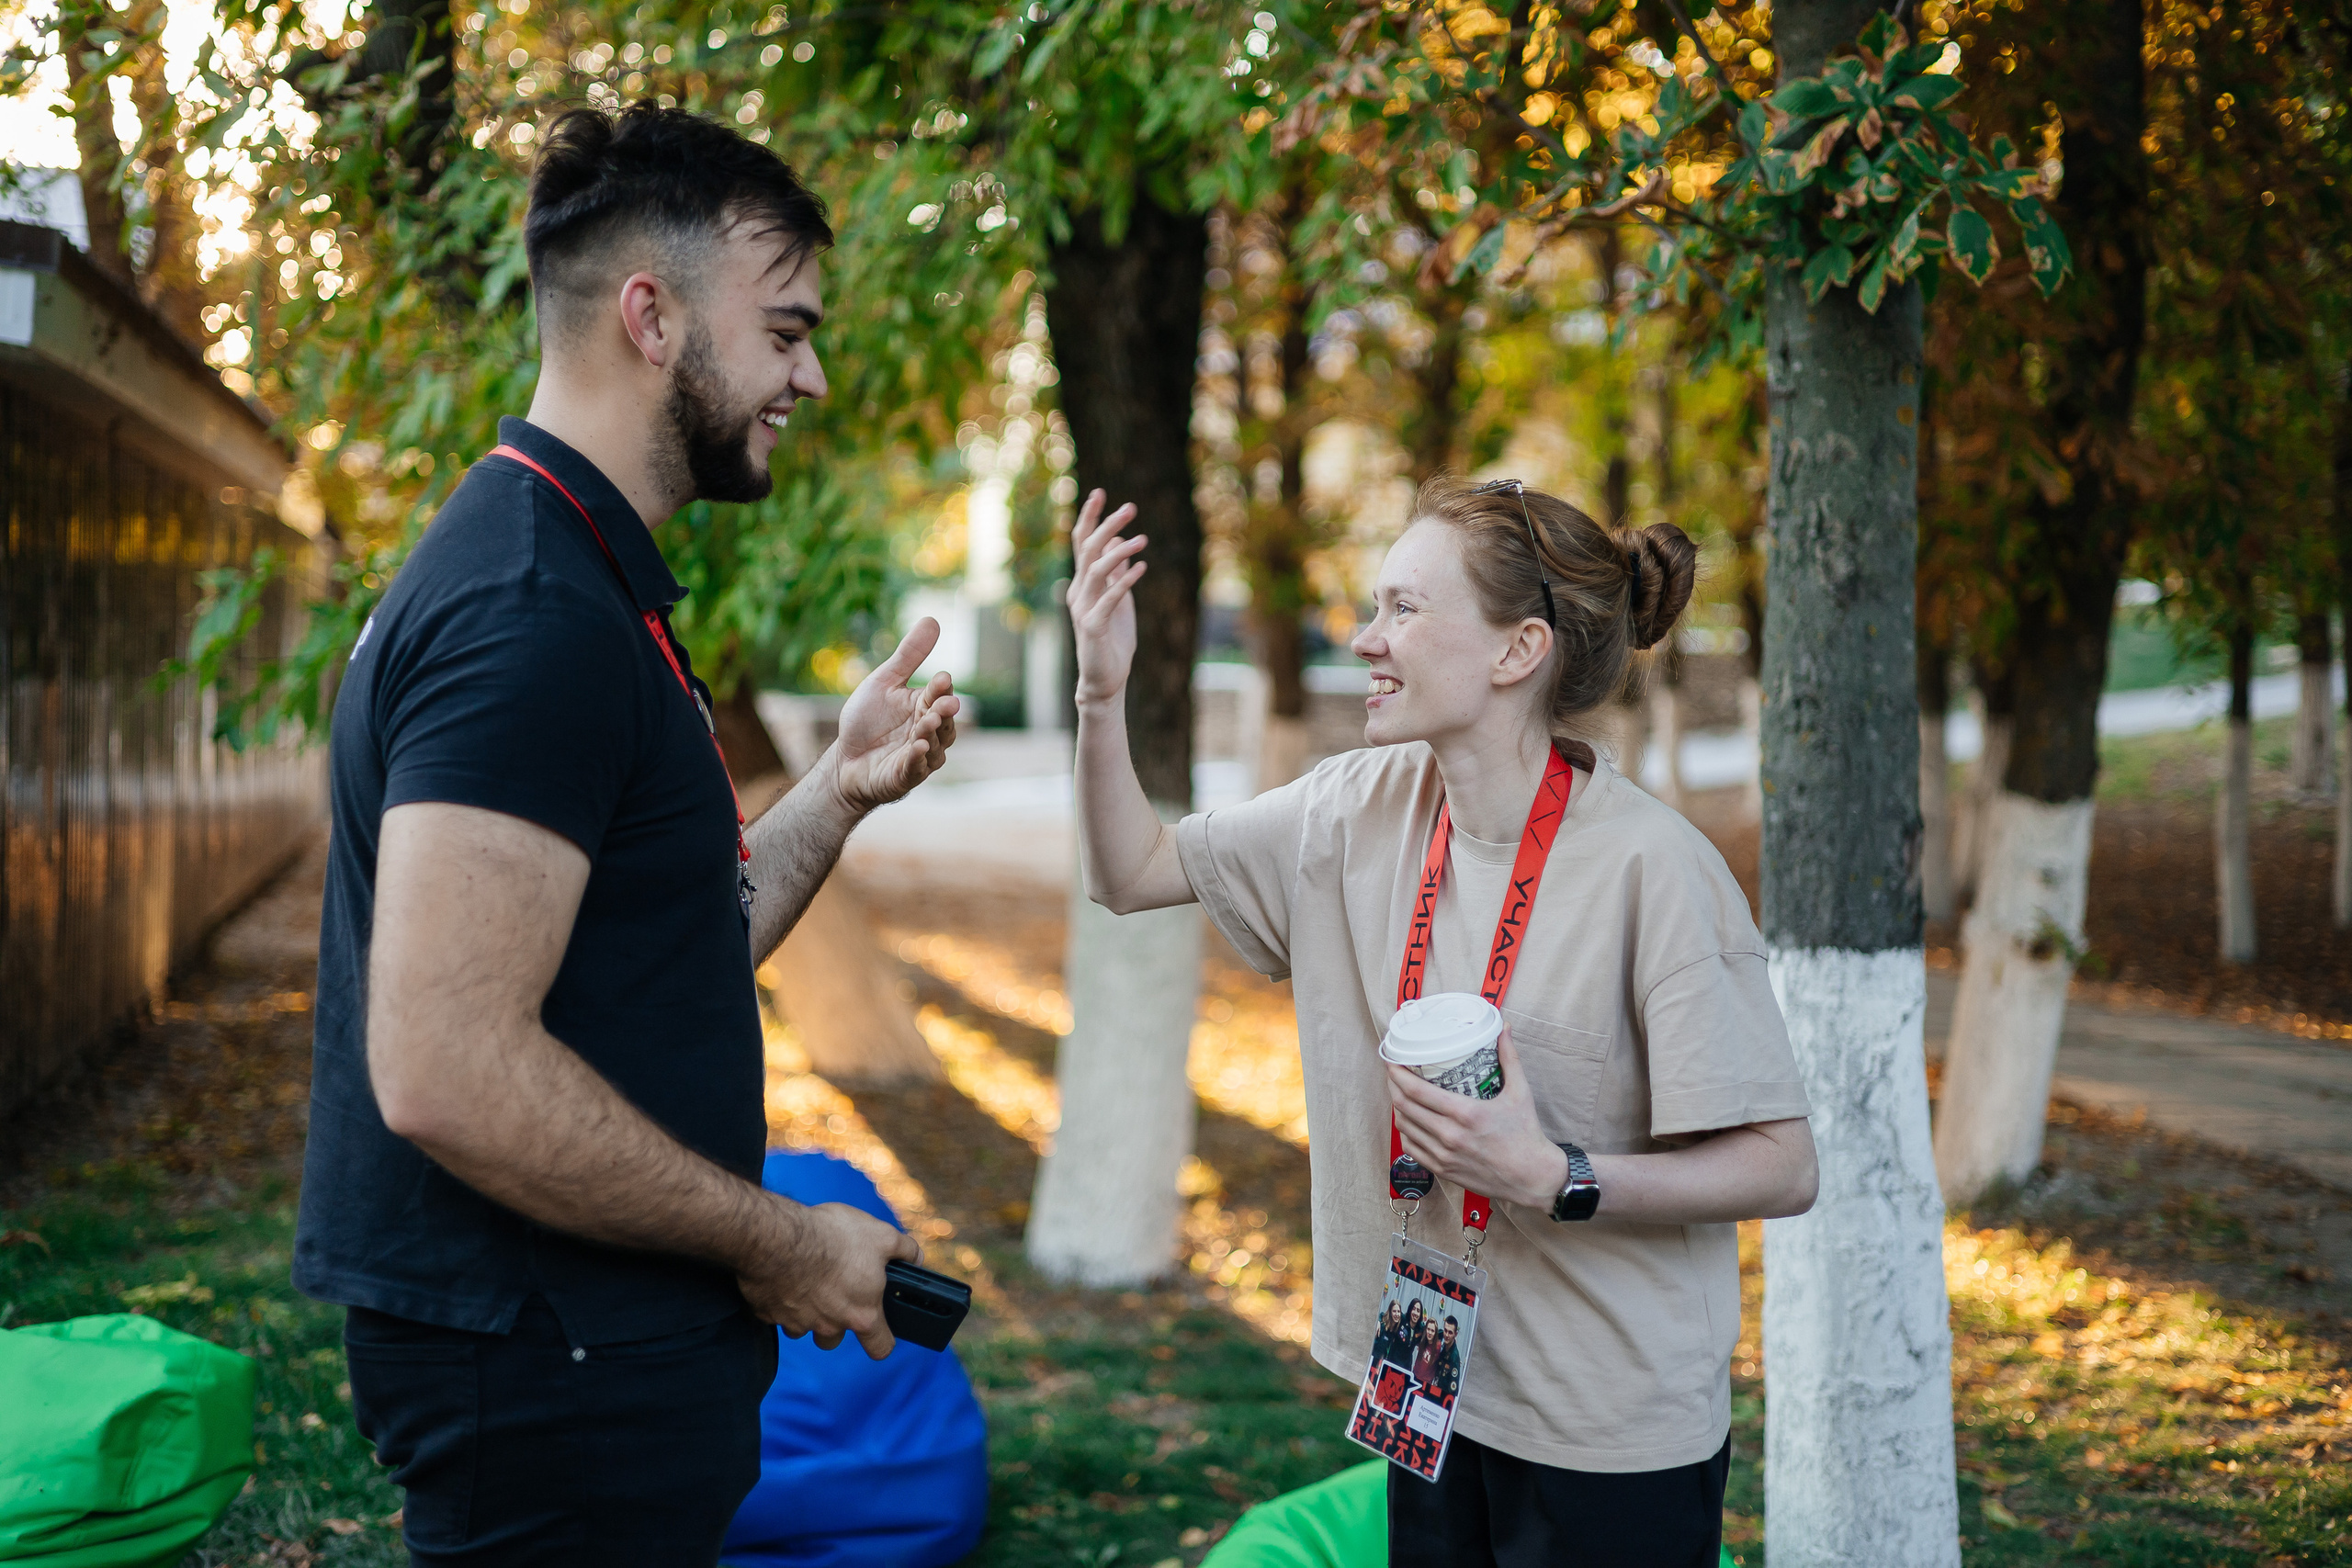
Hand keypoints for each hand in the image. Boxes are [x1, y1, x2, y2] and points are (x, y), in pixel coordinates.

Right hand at [737, 1196, 921, 1358]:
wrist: (779, 1238)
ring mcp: (797, 1322)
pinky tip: (782, 1275)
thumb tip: (916, 1257)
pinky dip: (780, 1300)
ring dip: (807, 1313)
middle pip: (834, 1340)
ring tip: (807, 1280)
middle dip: (836, 1322)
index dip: (882, 1341)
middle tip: (835, 1291)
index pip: (880, 1348)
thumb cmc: (833, 1237)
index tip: (879, 1332)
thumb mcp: (881, 1235)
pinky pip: (777, 1314)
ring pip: (804, 1328)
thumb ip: (904, 1249)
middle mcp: (829, 1326)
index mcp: (862, 1314)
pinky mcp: (768, 1312)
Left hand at [830, 618, 960, 813]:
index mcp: (925, 706)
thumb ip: (909, 655)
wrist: (845, 760)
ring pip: (935, 746)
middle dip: (944, 712)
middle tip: (945, 703)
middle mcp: (930, 732)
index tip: (941, 679)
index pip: (939, 695)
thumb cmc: (867, 721)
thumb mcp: (885, 682)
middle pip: (944, 721)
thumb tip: (933, 619)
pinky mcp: (906, 777)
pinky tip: (917, 747)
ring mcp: (921, 757)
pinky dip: (918, 759)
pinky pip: (916, 768)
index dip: (941, 689)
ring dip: (932, 734)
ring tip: (927, 723)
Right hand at [1068, 488, 1142, 708]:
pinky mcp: (1093, 626)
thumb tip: (1121, 541)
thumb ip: (1117, 573)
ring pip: (1096, 569)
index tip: (1100, 492)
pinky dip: (1125, 581)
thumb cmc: (1112, 641)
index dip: (1089, 517)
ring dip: (1120, 551)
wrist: (1104, 680)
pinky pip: (1109, 598)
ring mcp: (1084, 608)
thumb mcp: (1118, 600)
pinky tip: (1142, 567)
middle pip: (1088, 549)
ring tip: (1143, 539)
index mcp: (1083, 584)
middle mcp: (1078, 592)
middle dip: (1107, 525)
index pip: (1082, 543)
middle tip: (1131, 507)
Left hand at [1387, 1024, 1569, 1209]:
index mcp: (1465, 1113)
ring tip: (1399, 1094)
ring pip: (1404, 1128)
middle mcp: (1449, 1135)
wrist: (1532, 1177)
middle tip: (1393, 1072)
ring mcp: (1443, 1155)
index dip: (1397, 1074)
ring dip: (1397, 1108)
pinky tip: (1409, 1121)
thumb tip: (1505, 1027)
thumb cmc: (1526, 1134)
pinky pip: (1411, 1149)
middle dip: (1393, 1086)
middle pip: (1404, 1106)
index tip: (1392, 1060)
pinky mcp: (1443, 1170)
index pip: (1417, 1091)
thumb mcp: (1520, 1091)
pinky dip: (1405, 1132)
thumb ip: (1509, 1057)